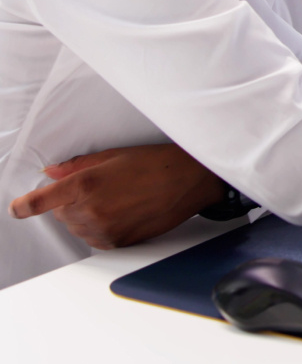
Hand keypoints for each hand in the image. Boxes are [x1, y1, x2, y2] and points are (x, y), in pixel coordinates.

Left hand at [8, 143, 224, 248]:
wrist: (188, 181)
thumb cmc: (156, 163)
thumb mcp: (115, 155)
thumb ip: (78, 166)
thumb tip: (54, 173)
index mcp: (87, 183)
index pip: (41, 201)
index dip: (24, 206)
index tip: (17, 208)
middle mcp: (91, 210)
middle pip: (60, 214)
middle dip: (69, 201)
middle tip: (97, 186)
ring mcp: (104, 230)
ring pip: (76, 227)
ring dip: (84, 214)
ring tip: (114, 197)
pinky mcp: (117, 243)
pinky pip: (94, 238)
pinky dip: (99, 227)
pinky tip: (120, 210)